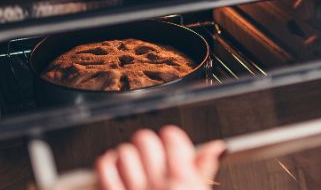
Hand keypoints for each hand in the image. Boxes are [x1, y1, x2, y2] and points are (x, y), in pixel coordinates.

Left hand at [95, 125, 224, 189]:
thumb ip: (205, 169)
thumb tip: (216, 147)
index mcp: (182, 180)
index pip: (172, 137)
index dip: (171, 137)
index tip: (170, 141)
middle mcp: (158, 184)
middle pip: (145, 139)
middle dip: (148, 143)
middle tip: (151, 154)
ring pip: (124, 152)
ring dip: (127, 155)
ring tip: (133, 163)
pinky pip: (104, 169)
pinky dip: (106, 163)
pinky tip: (113, 166)